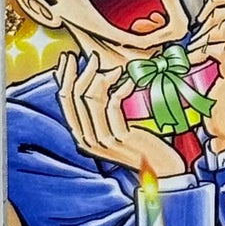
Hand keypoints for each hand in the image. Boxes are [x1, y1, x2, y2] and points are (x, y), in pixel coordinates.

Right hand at [55, 52, 184, 178]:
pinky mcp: (118, 137)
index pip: (64, 101)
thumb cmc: (140, 143)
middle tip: (93, 57)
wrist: (161, 168)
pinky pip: (112, 104)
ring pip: (90, 99)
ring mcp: (101, 139)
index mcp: (81, 135)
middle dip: (81, 73)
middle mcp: (86, 139)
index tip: (68, 58)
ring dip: (101, 77)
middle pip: (73, 98)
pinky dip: (120, 88)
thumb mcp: (114, 126)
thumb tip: (91, 78)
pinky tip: (130, 80)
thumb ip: (100, 109)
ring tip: (116, 68)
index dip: (64, 77)